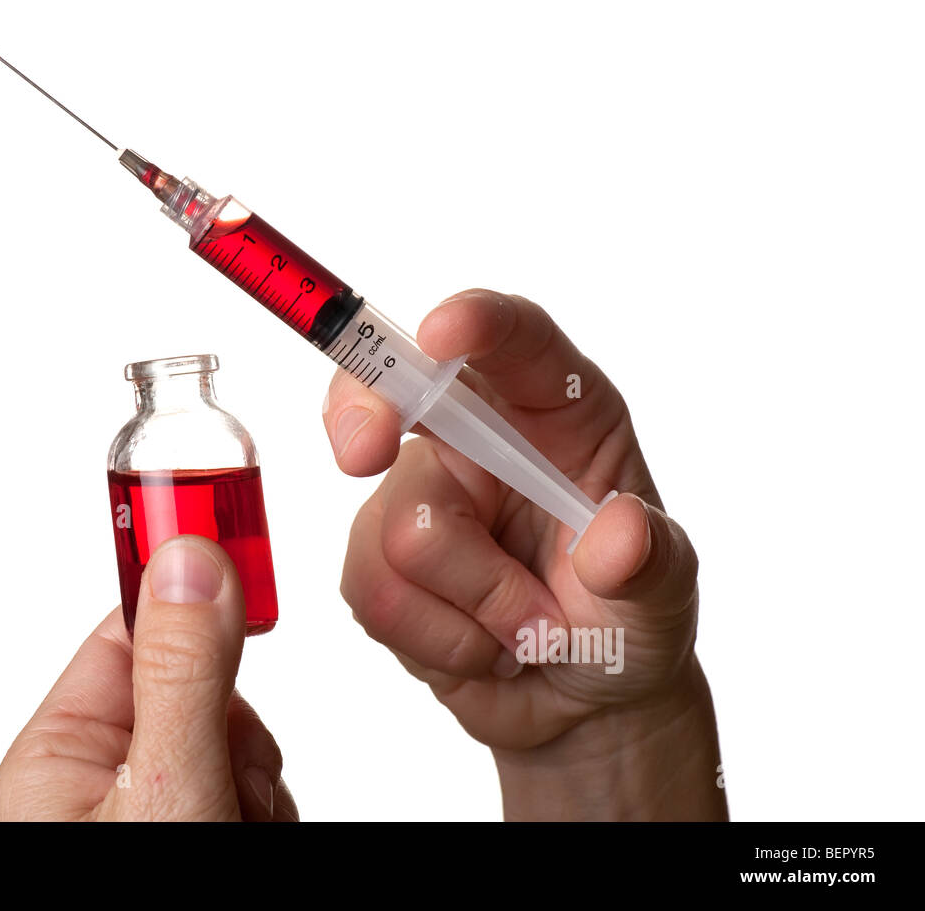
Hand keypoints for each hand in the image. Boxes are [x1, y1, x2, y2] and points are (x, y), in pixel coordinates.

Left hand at [0, 536, 296, 821]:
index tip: (241, 560)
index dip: (190, 604)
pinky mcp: (196, 823)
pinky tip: (250, 829)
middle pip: (199, 690)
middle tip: (234, 786)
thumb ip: (182, 674)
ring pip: (236, 742)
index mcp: (53, 762)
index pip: (128, 635)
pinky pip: (252, 787)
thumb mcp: (166, 788)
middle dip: (238, 734)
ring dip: (258, 783)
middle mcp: (95, 784)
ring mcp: (149, 810)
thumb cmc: (144, 908)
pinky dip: (266, 808)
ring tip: (239, 824)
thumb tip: (190, 560)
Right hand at [323, 289, 726, 818]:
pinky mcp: (376, 558)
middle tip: (362, 452)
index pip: (517, 342)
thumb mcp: (665, 596)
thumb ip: (650, 563)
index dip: (474, 323)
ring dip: (473, 603)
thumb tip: (620, 534)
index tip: (441, 333)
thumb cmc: (628, 619)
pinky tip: (480, 648)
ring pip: (399, 529)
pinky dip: (437, 640)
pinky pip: (371, 590)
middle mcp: (480, 439)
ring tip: (526, 631)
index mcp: (558, 413)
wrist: (584, 704)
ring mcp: (421, 496)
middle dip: (364, 414)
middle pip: (394, 393)